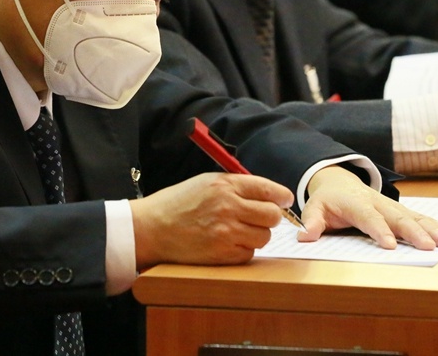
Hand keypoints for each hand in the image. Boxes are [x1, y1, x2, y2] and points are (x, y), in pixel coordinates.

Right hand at [129, 172, 292, 268]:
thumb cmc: (178, 203)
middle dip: (271, 217)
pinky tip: (227, 242)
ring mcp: (226, 232)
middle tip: (261, 218)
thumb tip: (268, 194)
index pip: (267, 189)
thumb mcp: (206, 183)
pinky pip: (249, 254)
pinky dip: (243, 250)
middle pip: (272, 215)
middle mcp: (228, 207)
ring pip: (264, 237)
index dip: (282, 196)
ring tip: (238, 230)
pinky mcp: (222, 254)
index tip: (285, 200)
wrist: (152, 228)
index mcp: (225, 185)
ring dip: (257, 235)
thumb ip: (236, 186)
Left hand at [297, 166, 437, 250]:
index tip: (391, 245)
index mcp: (356, 203)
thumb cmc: (328, 199)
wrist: (339, 181)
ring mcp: (391, 205)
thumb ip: (312, 222)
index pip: (369, 217)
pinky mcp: (400, 210)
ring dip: (430, 228)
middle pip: (397, 217)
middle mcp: (377, 202)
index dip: (379, 230)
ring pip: (413, 216)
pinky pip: (419, 217)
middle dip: (413, 232)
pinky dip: (434, 225)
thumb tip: (305, 236)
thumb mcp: (315, 208)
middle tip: (428, 246)